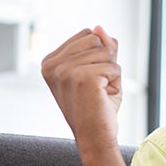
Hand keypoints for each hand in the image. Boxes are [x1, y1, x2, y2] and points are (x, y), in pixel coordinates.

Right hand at [41, 26, 122, 154]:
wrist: (95, 138)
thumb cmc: (98, 106)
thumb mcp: (100, 69)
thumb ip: (101, 46)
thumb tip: (100, 27)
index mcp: (50, 61)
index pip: (88, 34)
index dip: (99, 56)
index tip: (89, 79)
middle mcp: (52, 65)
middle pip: (96, 39)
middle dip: (106, 62)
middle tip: (96, 87)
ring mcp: (64, 71)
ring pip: (107, 52)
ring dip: (110, 73)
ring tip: (98, 93)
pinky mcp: (81, 77)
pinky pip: (114, 67)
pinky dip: (115, 82)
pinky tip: (102, 97)